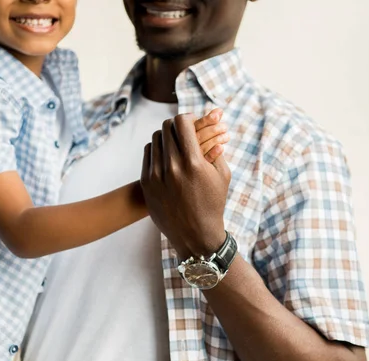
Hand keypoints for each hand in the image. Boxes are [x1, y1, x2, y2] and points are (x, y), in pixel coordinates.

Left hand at [141, 114, 231, 258]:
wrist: (195, 235)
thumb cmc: (213, 203)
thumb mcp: (222, 175)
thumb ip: (216, 148)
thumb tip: (213, 127)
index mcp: (193, 163)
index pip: (182, 123)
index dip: (187, 117)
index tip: (191, 121)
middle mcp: (172, 167)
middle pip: (166, 128)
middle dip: (176, 125)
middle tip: (183, 130)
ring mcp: (156, 176)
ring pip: (155, 139)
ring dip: (166, 136)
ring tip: (175, 143)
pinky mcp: (146, 183)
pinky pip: (148, 154)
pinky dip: (157, 150)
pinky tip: (166, 155)